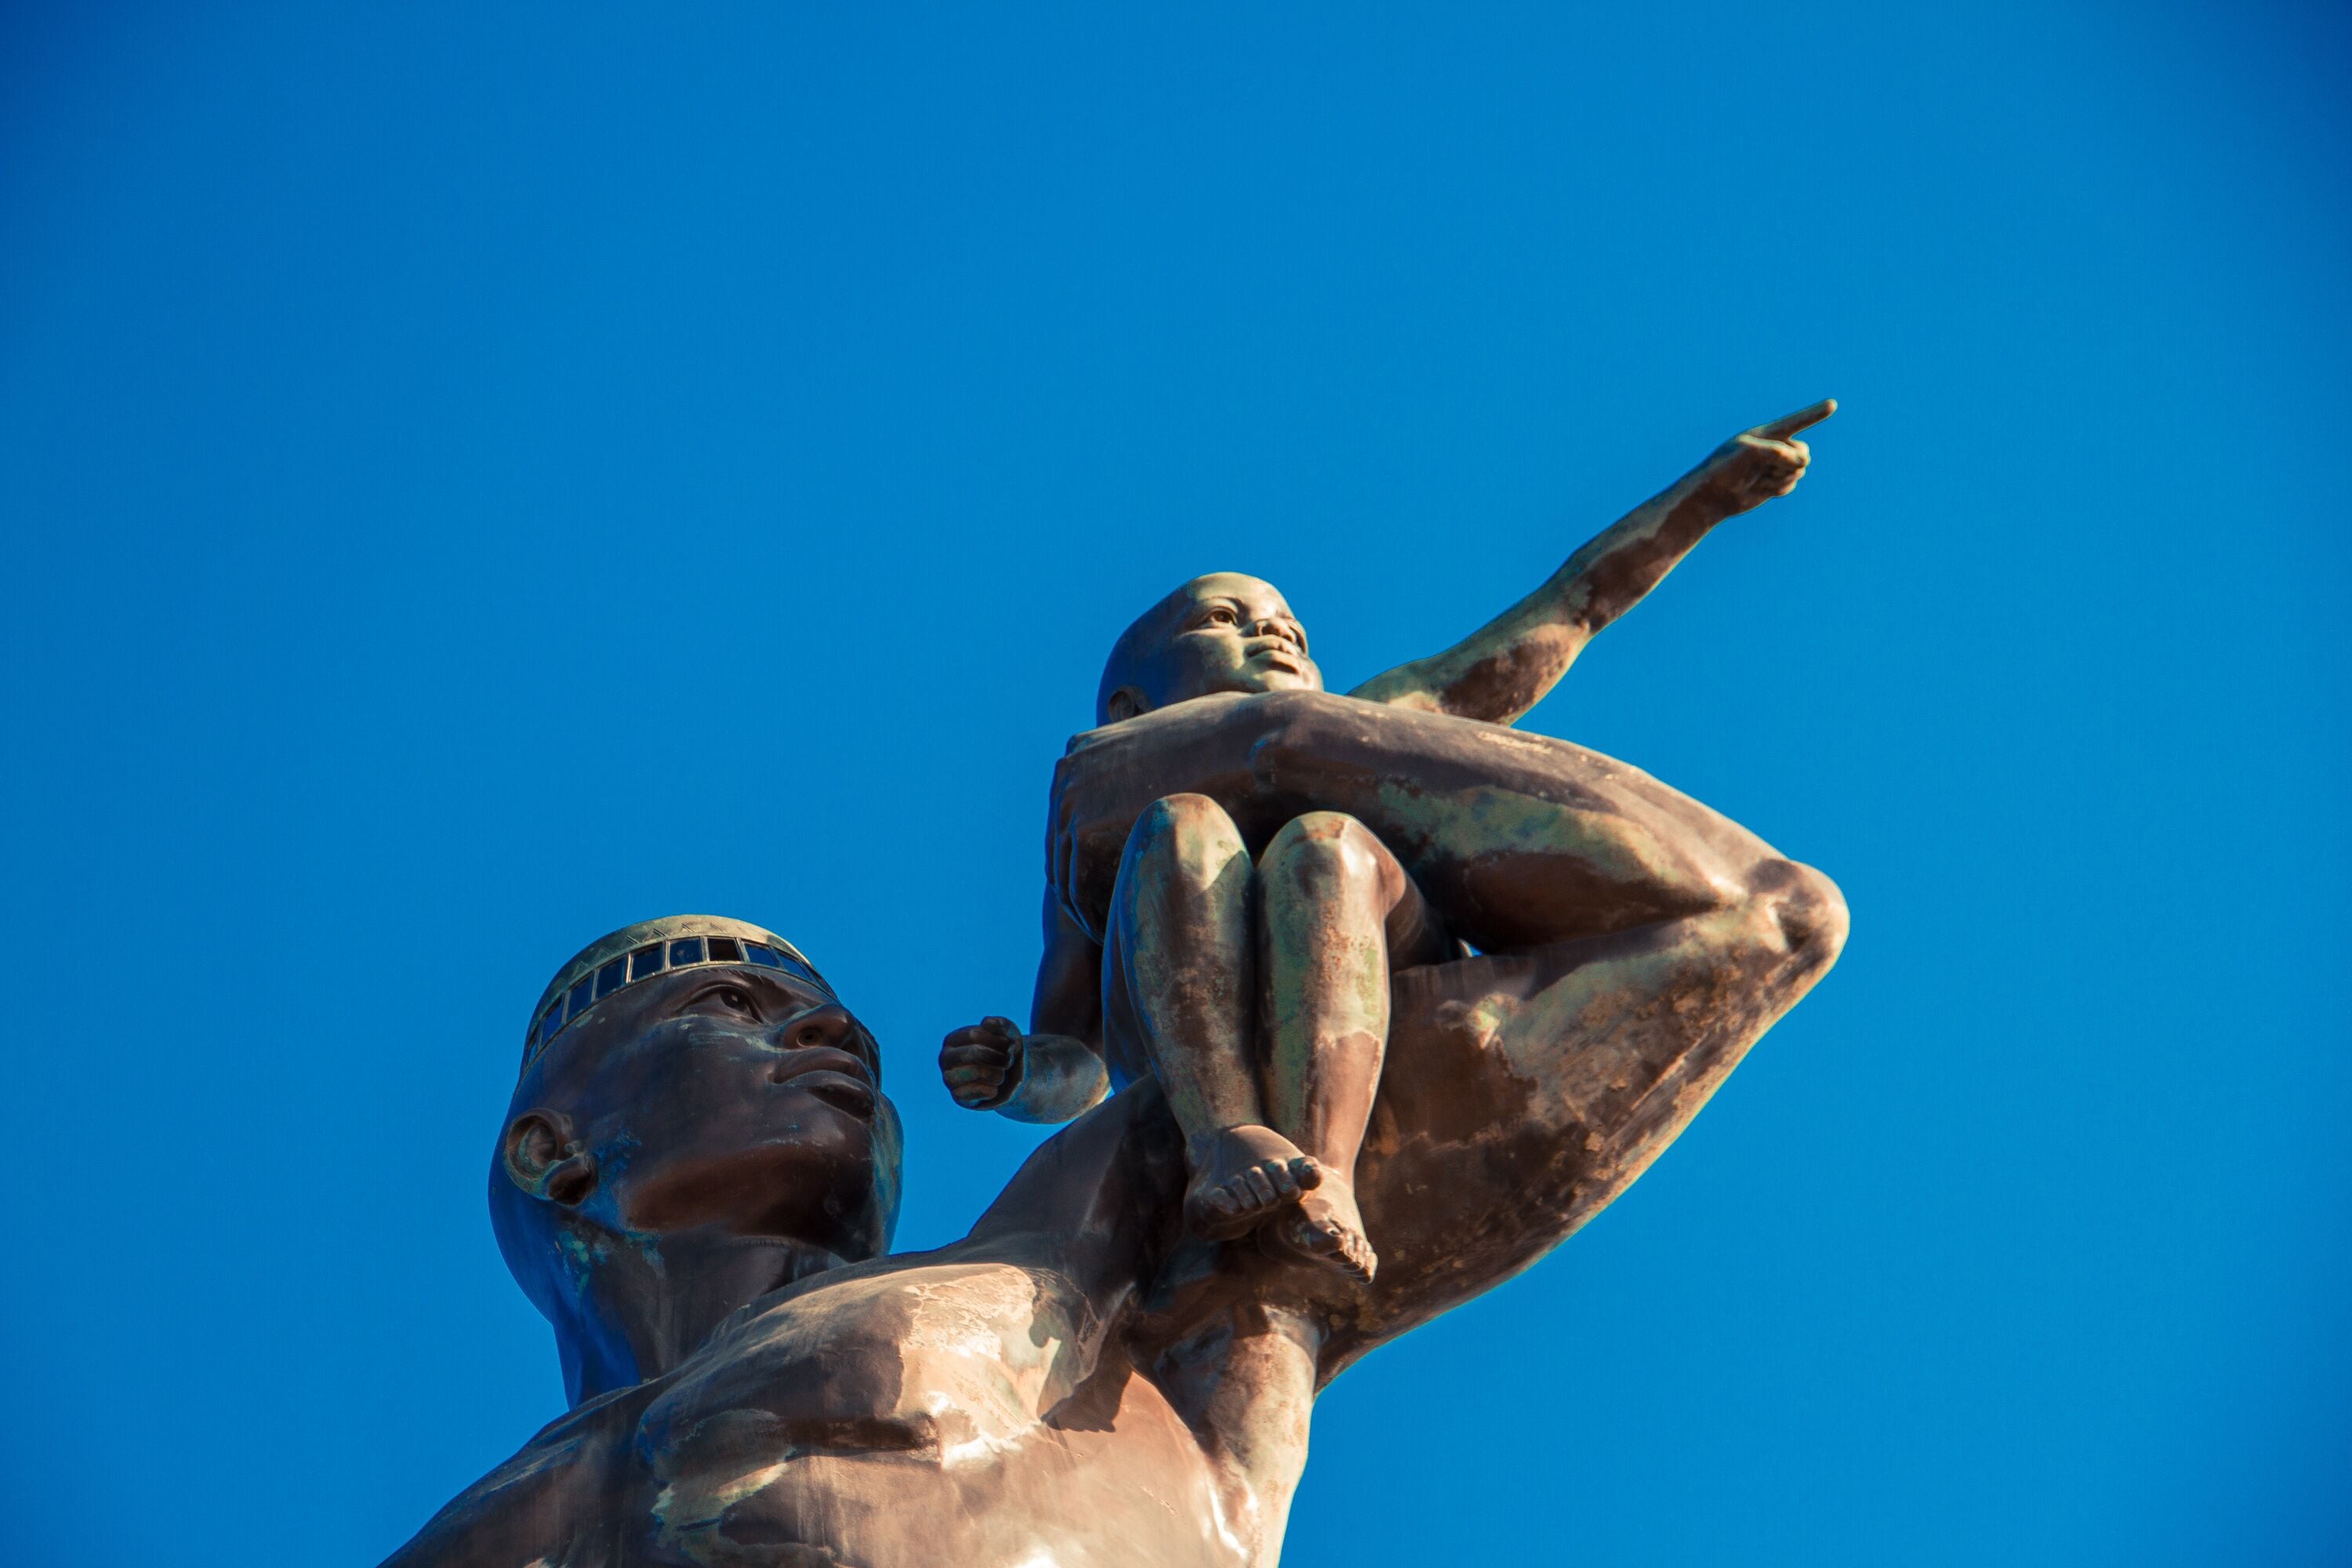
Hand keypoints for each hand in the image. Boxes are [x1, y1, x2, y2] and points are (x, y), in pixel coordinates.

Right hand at [939, 1016, 1024, 1109]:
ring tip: (1001, 1075)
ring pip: (971, 1073)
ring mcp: (949, 1078)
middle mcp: (946, 1058)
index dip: (997, 1041)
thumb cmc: (1006, 1052)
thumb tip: (986, 1022)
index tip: (1008, 1046)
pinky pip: (970, 1094)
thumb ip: (1002, 1024)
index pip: (973, 1035)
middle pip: (971, 1053)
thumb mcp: (1010, 1034)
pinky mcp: (958, 1097)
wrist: (1012, 1080)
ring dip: (993, 1074)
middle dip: (997, 1057)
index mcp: (953, 1040)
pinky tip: (994, 1089)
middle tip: (1008, 1061)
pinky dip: (989, 1091)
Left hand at [1693, 398, 1834, 516]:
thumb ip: (1775, 451)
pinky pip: (1792, 484)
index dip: (1815, 413)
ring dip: (1781, 477)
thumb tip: (1799, 463)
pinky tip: (1760, 489)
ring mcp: (1777, 464)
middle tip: (1766, 468)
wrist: (1713, 496)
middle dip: (1791, 462)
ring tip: (1757, 478)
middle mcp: (1776, 446)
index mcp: (1767, 434)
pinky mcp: (1777, 481)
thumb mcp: (1747, 453)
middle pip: (1803, 452)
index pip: (1796, 422)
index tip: (1832, 404)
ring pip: (1800, 470)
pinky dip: (1778, 489)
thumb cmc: (1724, 469)